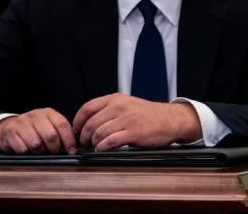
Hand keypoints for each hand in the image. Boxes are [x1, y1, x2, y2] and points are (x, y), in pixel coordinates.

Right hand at [0, 108, 76, 153]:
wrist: (8, 127)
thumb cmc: (33, 129)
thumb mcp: (47, 125)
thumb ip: (59, 131)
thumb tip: (72, 146)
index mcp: (48, 113)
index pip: (62, 125)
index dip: (69, 139)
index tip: (71, 150)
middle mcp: (35, 115)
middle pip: (50, 135)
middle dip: (54, 148)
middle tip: (53, 152)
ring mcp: (21, 123)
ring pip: (36, 143)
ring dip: (39, 151)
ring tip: (38, 150)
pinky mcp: (10, 132)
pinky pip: (22, 148)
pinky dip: (26, 152)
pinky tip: (26, 149)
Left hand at [73, 94, 201, 150]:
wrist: (171, 119)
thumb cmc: (149, 115)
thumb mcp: (128, 104)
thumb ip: (109, 110)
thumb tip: (88, 124)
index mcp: (116, 99)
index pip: (87, 108)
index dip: (77, 122)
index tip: (76, 131)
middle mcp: (120, 107)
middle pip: (90, 123)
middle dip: (84, 136)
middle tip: (85, 143)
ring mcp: (127, 119)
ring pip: (98, 133)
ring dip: (94, 143)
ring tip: (96, 146)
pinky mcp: (133, 132)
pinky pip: (110, 141)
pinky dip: (103, 147)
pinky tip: (104, 149)